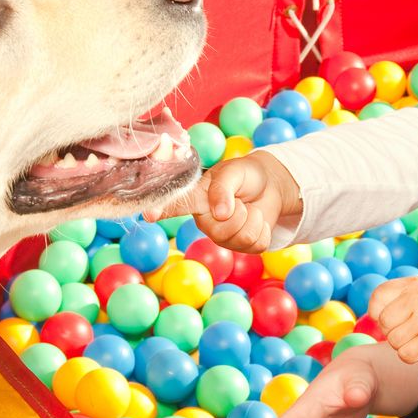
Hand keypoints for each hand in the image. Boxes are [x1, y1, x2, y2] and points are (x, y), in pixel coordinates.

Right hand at [142, 153, 299, 252]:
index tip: (149, 213)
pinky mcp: (242, 246)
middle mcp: (205, 221)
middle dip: (241, 212)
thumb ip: (223, 187)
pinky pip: (257, 246)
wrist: (268, 185)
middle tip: (240, 199)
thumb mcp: (234, 171)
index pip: (176, 205)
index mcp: (197, 199)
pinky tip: (258, 220)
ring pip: (242, 238)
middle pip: (221, 230)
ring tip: (249, 208)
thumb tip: (219, 213)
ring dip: (254, 219)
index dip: (162, 208)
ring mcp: (223, 237)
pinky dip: (265, 230)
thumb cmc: (245, 176)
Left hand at [366, 277, 417, 363]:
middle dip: (389, 328)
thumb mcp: (402, 292)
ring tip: (412, 335)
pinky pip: (405, 355)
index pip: (378, 298)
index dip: (380, 309)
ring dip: (398, 342)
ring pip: (394, 341)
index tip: (395, 311)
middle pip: (384, 323)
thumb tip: (373, 316)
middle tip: (404, 325)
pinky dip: (407, 354)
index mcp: (414, 285)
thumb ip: (381, 298)